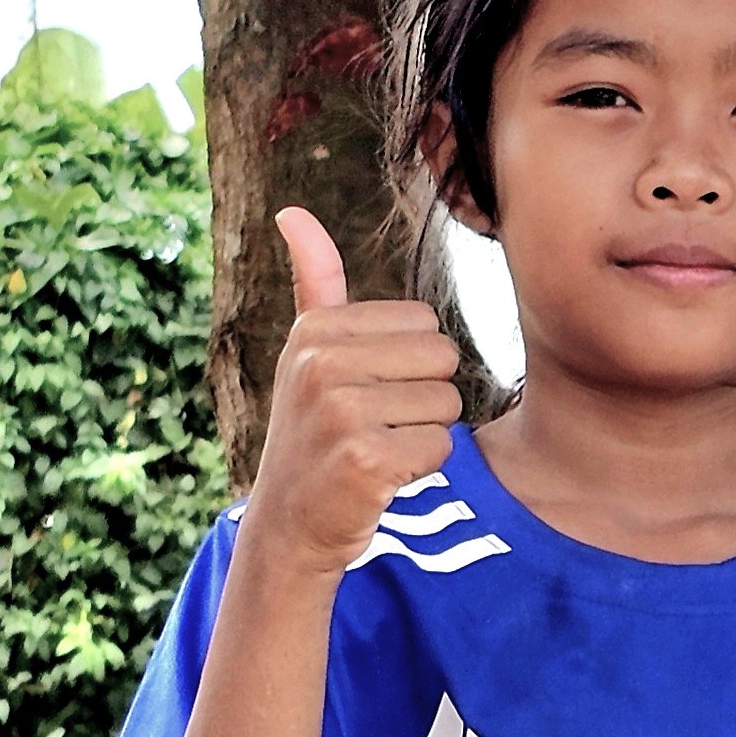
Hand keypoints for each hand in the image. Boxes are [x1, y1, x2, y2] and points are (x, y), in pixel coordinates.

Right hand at [242, 207, 461, 582]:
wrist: (290, 524)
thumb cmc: (311, 435)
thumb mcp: (306, 355)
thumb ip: (315, 285)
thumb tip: (293, 212)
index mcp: (317, 330)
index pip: (424, 324)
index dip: (410, 367)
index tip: (366, 395)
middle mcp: (323, 363)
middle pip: (442, 360)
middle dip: (423, 400)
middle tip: (376, 427)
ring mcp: (342, 411)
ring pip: (445, 406)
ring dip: (423, 437)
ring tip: (376, 450)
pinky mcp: (365, 459)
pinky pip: (439, 448)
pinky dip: (420, 470)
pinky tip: (380, 478)